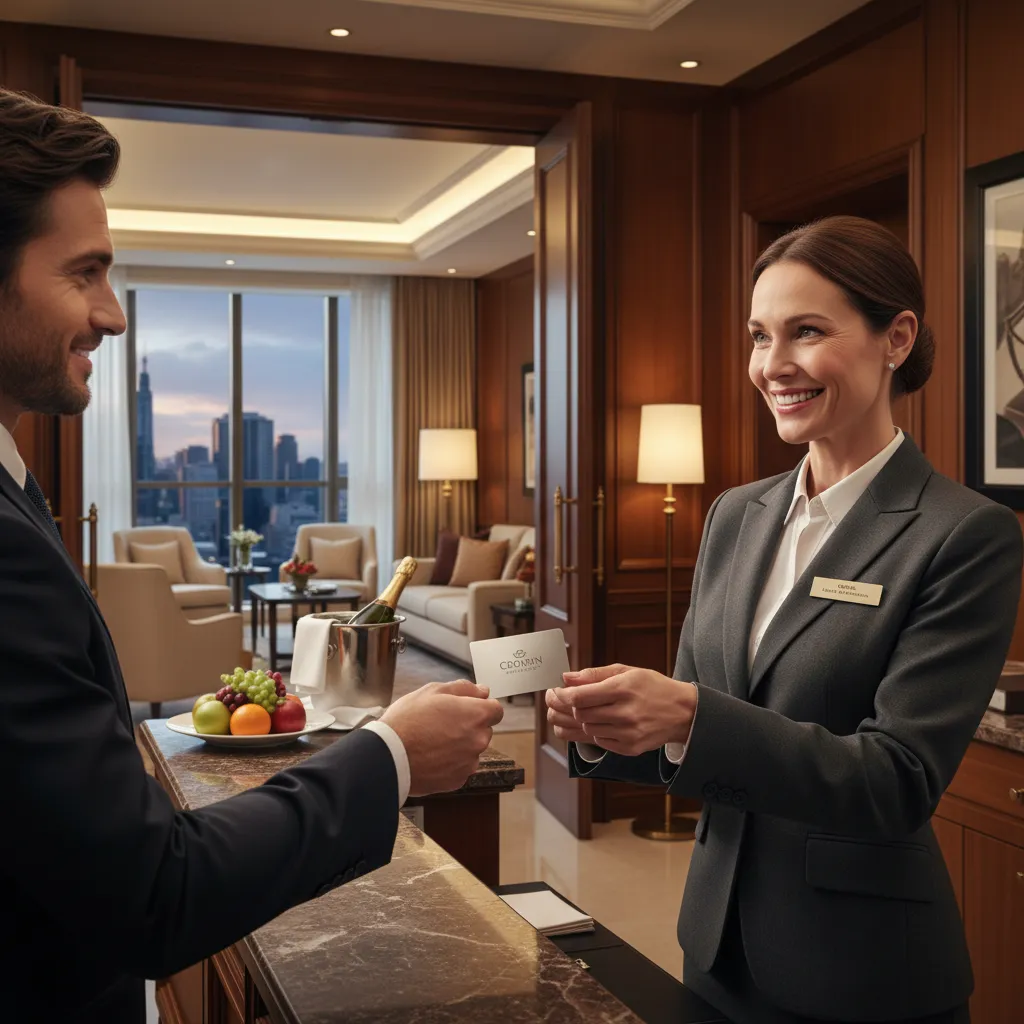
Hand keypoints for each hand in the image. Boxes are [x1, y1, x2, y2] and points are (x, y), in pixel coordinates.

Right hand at [381, 681, 503, 796]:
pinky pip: (460, 766)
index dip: (482, 706)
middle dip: (469, 725)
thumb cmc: (407, 722)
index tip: (467, 707)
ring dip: (460, 744)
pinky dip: (451, 762)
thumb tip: (482, 691)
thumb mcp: (432, 691)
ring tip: (433, 740)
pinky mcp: (458, 780)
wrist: (388, 757)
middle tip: (442, 722)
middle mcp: (478, 740)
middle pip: (483, 729)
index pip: (496, 709)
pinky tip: (431, 756)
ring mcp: (469, 762)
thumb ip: (463, 688)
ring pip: (472, 749)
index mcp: (476, 715)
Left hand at [551, 663, 696, 756]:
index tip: (555, 692)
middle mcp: (625, 713)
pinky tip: (600, 722)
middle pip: (580, 715)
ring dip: (580, 720)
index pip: (579, 697)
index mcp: (622, 689)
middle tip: (560, 701)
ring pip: (587, 730)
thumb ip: (594, 674)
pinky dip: (595, 732)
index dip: (561, 696)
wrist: (683, 712)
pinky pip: (600, 741)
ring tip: (579, 711)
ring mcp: (627, 733)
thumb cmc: (652, 687)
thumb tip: (566, 678)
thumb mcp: (626, 671)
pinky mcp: (629, 748)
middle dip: (566, 708)